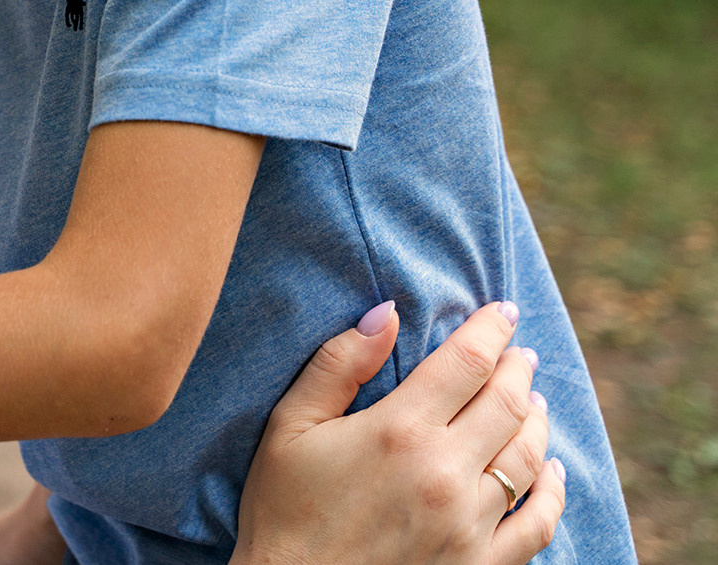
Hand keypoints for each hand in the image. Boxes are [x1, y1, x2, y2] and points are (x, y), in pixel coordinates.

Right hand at [233, 301, 564, 564]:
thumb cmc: (283, 509)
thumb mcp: (289, 426)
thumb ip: (338, 364)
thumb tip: (385, 313)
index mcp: (398, 430)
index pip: (467, 362)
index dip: (492, 329)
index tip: (503, 312)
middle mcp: (443, 473)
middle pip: (507, 402)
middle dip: (519, 367)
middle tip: (520, 352)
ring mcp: (469, 524)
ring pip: (528, 456)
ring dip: (537, 418)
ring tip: (533, 399)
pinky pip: (538, 523)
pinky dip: (552, 491)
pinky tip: (550, 471)